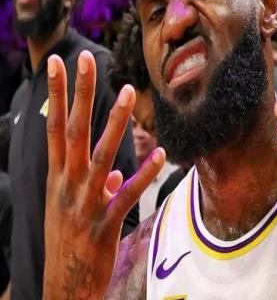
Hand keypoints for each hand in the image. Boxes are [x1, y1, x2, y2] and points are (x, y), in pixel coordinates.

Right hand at [43, 50, 165, 299]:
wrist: (63, 286)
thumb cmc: (70, 240)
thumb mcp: (72, 208)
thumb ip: (95, 185)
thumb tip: (115, 173)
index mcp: (57, 177)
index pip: (55, 127)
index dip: (56, 95)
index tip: (57, 64)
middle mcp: (67, 184)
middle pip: (73, 130)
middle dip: (78, 93)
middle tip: (85, 59)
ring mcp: (84, 202)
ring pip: (101, 154)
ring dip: (114, 122)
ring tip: (128, 91)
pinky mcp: (104, 222)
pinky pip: (127, 193)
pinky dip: (144, 174)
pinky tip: (161, 155)